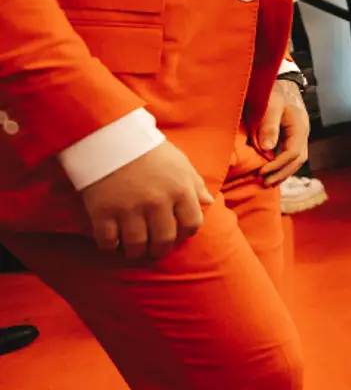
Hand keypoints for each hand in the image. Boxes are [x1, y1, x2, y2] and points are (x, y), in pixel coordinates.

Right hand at [79, 141, 213, 259]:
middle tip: (155, 248)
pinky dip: (110, 245)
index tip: (179, 233)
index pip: (192, 224)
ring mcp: (129, 209)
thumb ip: (195, 184)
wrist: (111, 138)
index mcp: (179, 190)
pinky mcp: (102, 212)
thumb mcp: (180, 163)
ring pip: (136, 245)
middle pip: (164, 240)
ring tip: (134, 248)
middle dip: (160, 249)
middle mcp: (156, 203)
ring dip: (136, 251)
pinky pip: (108, 241)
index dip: (186, 233)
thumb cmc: (150, 151)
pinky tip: (113, 240)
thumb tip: (208, 202)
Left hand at [256, 78, 310, 186]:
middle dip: (282, 173)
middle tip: (264, 183)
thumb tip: (267, 148)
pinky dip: (282, 166)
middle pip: (298, 160)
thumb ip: (269, 125)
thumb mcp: (270, 105)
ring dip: (282, 173)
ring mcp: (299, 135)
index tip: (261, 172)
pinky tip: (270, 172)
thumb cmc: (273, 93)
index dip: (278, 165)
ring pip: (296, 160)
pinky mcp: (292, 137)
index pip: (293, 152)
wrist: (279, 83)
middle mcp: (303, 133)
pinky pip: (291, 156)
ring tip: (266, 182)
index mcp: (299, 126)